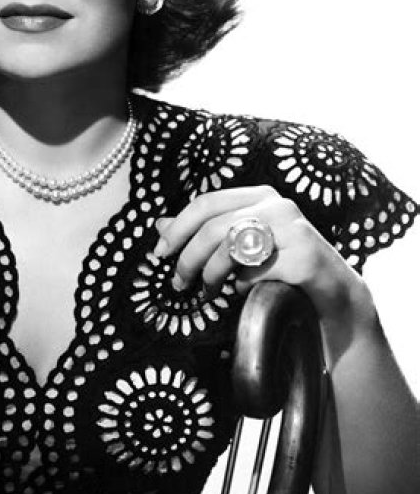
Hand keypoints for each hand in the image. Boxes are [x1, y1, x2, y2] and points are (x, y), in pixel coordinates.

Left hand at [153, 185, 370, 329]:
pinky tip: (245, 293)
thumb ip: (204, 234)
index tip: (160, 253)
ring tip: (208, 292)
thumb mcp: (240, 247)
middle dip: (188, 259)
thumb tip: (159, 225)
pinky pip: (256, 273)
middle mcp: (278, 206)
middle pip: (214, 227)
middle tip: (179, 283)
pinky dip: (242, 287)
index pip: (206, 203)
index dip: (177, 228)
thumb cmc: (280, 268)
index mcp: (259, 196)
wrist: (333, 297)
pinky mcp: (305, 258)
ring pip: (231, 248)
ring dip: (211, 276)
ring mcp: (294, 230)